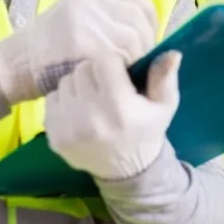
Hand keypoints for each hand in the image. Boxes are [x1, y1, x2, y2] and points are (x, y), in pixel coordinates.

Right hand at [0, 0, 157, 105]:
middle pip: (137, 17)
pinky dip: (124, 68)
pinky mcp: (83, 44)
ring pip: (132, 37)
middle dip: (146, 42)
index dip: (148, 18)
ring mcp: (85, 21)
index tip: (148, 38)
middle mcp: (88, 2)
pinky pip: (118, 55)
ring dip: (137, 58)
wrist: (13, 66)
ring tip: (127, 70)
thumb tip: (144, 31)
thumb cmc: (47, 52)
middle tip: (141, 61)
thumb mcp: (74, 21)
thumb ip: (105, 19)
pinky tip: (116, 77)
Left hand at [43, 51, 180, 180]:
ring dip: (79, 86)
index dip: (114, 65)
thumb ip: (165, 77)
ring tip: (92, 100)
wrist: (126, 171)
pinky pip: (51, 99)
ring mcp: (68, 127)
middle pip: (83, 69)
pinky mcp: (54, 136)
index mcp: (119, 106)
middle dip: (95, 73)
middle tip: (106, 88)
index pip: (104, 61)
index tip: (120, 76)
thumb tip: (172, 52)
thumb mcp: (164, 106)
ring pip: (66, 82)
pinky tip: (78, 112)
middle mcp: (90, 116)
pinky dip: (64, 101)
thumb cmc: (146, 132)